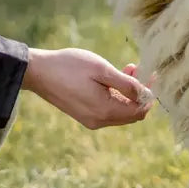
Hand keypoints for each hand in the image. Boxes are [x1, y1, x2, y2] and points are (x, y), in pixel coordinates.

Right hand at [22, 48, 153, 129]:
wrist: (37, 72)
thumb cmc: (69, 66)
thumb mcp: (102, 69)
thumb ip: (127, 83)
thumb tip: (147, 95)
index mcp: (106, 111)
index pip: (140, 110)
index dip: (149, 93)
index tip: (150, 73)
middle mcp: (99, 121)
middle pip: (131, 114)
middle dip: (139, 92)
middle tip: (137, 68)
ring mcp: (90, 119)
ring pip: (120, 111)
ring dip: (127, 93)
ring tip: (126, 68)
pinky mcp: (83, 115)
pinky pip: (107, 110)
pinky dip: (114, 96)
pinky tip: (110, 79)